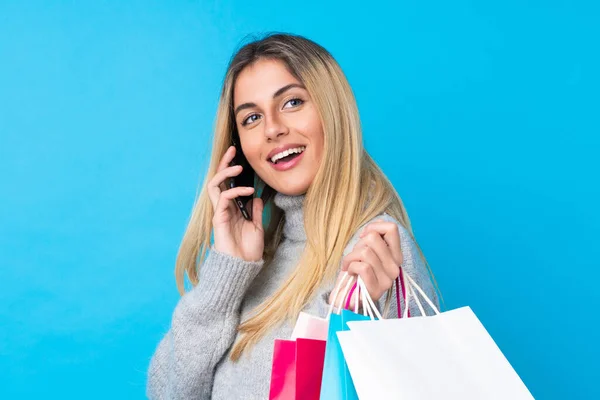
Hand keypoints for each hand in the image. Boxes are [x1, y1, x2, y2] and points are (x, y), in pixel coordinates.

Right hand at [207, 146, 263, 261]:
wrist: (243, 266)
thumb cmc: (248, 250)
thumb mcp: (256, 226)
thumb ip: (254, 211)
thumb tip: (256, 196)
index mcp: (231, 208)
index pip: (227, 183)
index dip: (231, 169)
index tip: (238, 156)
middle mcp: (223, 208)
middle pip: (218, 179)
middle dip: (224, 163)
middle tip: (232, 150)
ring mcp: (219, 212)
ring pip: (215, 185)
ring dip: (225, 173)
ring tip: (238, 166)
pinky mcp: (218, 218)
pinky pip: (223, 198)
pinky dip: (235, 190)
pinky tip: (248, 190)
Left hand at [330, 220, 402, 308]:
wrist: (346, 296)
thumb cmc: (355, 271)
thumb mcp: (365, 249)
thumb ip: (374, 236)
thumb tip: (379, 220)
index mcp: (395, 255)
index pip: (391, 228)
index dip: (373, 227)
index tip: (363, 237)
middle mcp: (395, 266)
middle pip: (373, 238)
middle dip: (358, 244)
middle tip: (355, 256)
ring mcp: (387, 279)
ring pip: (366, 252)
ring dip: (351, 257)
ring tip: (350, 265)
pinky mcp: (377, 288)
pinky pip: (362, 266)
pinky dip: (350, 266)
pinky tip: (350, 273)